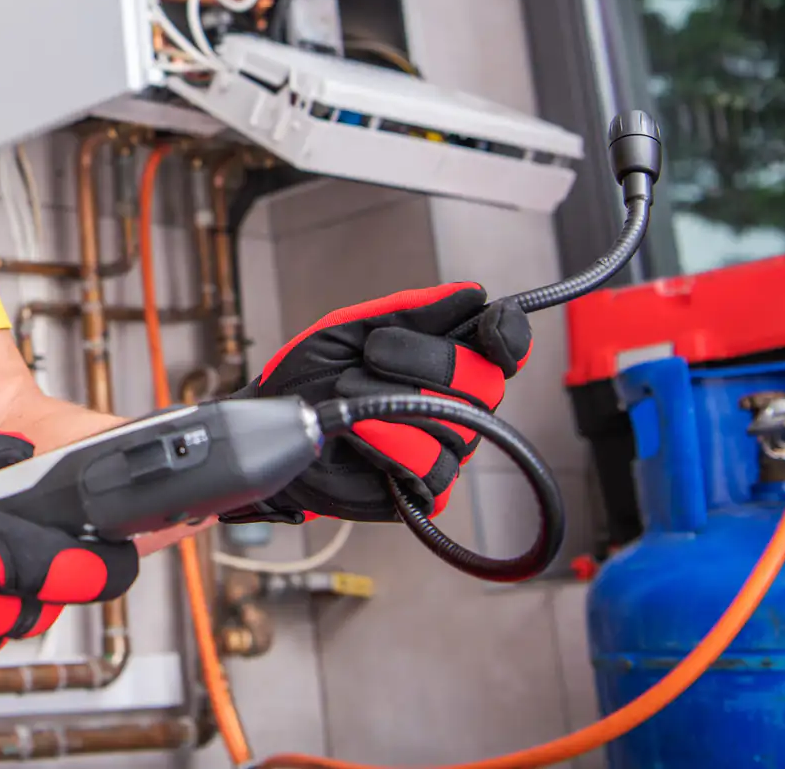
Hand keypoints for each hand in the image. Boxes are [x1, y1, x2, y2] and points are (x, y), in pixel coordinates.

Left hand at [219, 282, 529, 523]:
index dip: (508, 336)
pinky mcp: (424, 489)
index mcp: (446, 358)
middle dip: (426, 360)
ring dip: (392, 400)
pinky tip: (360, 432)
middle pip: (484, 382)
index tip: (491, 326)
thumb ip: (409, 310)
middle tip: (373, 353)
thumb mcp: (351, 327)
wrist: (276, 425)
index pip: (503, 347)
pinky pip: (431, 465)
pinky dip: (389, 442)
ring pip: (454, 424)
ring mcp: (444, 448)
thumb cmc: (311, 374)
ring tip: (349, 391)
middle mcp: (456, 404)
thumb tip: (470, 294)